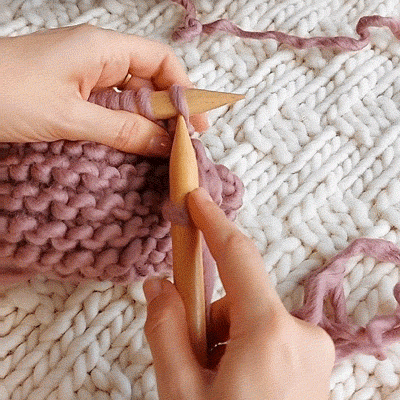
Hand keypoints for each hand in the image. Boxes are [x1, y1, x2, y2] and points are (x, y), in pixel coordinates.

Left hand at [0, 24, 207, 155]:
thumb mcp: (69, 117)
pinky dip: (124, 129)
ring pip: (131, 99)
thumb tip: (166, 145)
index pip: (162, 62)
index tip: (195, 125)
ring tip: (161, 154)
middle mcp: (98, 58)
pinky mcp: (73, 94)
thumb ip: (122, 131)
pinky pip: (111, 110)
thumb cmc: (5, 94)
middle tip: (181, 148)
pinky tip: (131, 148)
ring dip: (147, 125)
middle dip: (169, 114)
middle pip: (150, 82)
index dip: (185, 91)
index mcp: (102, 48)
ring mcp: (85, 77)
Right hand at [143, 188, 334, 399]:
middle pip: (239, 297)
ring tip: (214, 383)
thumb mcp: (183, 392)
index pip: (237, 256)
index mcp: (270, 333)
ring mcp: (313, 349)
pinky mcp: (315, 363)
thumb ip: (166, 332)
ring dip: (225, 338)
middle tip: (189, 358)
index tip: (196, 197)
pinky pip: (269, 337)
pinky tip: (237, 387)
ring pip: (252, 319)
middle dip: (207, 317)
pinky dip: (245, 350)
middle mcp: (301, 333)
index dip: (212, 220)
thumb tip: (158, 286)